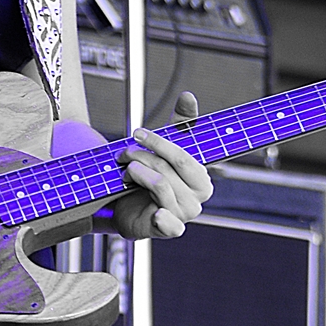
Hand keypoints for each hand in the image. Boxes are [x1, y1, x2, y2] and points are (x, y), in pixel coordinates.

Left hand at [109, 91, 212, 238]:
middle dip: (142, 155)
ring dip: (136, 173)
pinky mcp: (169, 229)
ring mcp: (184, 214)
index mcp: (201, 177)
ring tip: (126, 171)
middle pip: (168, 168)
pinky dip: (162, 219)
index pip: (183, 155)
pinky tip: (156, 214)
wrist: (129, 206)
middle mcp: (197, 198)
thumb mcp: (164, 148)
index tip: (138, 133)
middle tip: (124, 152)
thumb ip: (180, 124)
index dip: (159, 142)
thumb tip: (188, 96)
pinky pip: (169, 224)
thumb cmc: (151, 177)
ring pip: (160, 184)